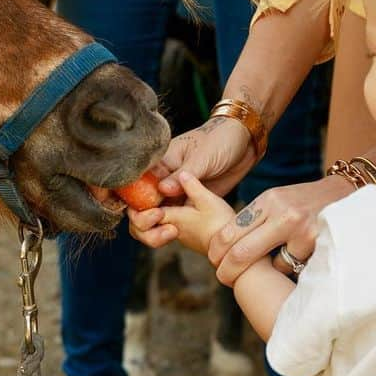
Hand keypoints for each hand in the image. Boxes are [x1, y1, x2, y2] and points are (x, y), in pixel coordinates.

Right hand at [126, 118, 252, 250]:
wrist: (244, 145)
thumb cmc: (221, 141)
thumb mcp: (203, 156)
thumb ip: (183, 174)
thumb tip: (163, 190)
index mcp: (161, 162)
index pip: (136, 182)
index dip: (131, 198)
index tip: (142, 210)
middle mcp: (162, 179)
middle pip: (139, 204)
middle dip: (141, 218)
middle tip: (158, 219)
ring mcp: (174, 193)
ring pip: (152, 216)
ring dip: (153, 229)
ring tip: (171, 233)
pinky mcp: (188, 204)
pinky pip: (170, 221)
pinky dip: (166, 231)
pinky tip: (175, 234)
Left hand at [208, 175, 353, 285]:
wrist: (346, 194)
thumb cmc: (305, 201)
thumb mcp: (278, 200)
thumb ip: (255, 219)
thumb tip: (224, 246)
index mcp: (268, 200)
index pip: (230, 231)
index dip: (217, 251)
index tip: (214, 261)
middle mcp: (281, 213)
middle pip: (241, 252)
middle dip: (227, 271)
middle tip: (223, 278)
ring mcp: (300, 229)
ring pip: (268, 265)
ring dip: (266, 270)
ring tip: (273, 261)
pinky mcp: (316, 243)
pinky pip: (292, 267)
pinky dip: (290, 267)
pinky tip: (299, 255)